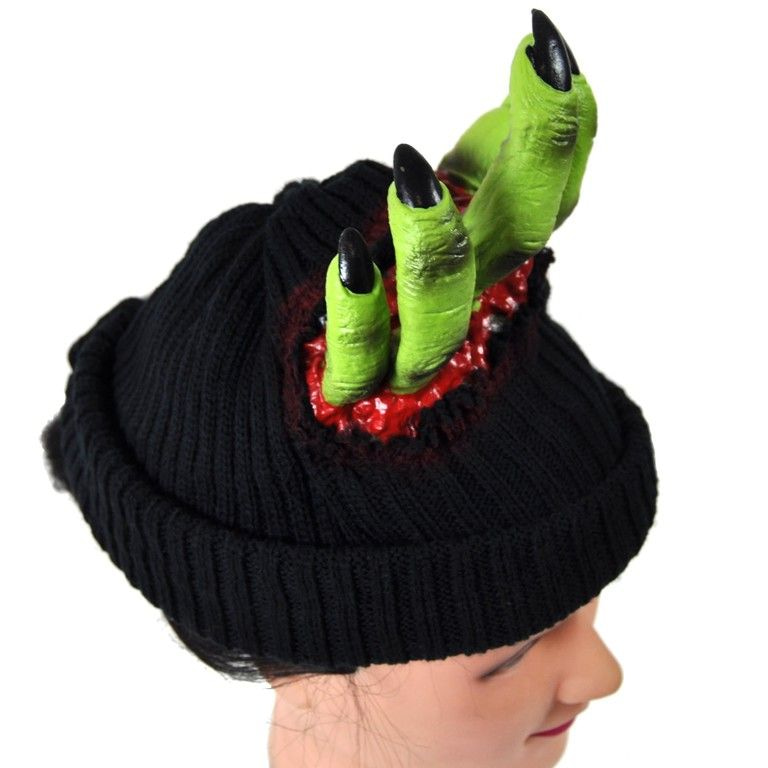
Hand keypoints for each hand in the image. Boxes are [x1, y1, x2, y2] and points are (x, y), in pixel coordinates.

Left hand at [321, 9, 596, 406]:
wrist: (347, 355)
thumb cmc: (402, 267)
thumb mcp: (454, 186)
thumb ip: (495, 143)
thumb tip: (542, 59)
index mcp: (493, 243)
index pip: (550, 190)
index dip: (561, 127)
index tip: (545, 46)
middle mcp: (468, 291)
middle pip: (521, 234)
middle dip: (540, 150)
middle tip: (539, 68)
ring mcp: (418, 340)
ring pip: (444, 313)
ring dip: (436, 245)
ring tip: (410, 176)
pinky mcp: (364, 376)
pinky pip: (363, 362)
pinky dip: (360, 315)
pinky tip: (350, 259)